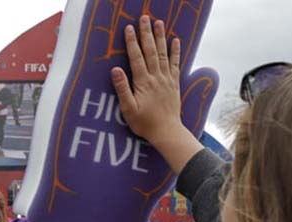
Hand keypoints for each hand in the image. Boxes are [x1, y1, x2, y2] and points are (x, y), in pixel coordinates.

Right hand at [112, 18, 182, 143]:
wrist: (167, 132)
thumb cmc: (144, 123)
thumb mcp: (128, 109)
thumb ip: (122, 89)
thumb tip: (115, 70)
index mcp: (143, 82)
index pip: (136, 57)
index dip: (132, 42)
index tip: (129, 28)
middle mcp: (156, 77)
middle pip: (151, 51)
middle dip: (146, 33)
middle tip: (144, 18)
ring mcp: (166, 79)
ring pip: (163, 54)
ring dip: (160, 37)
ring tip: (158, 23)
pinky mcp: (174, 83)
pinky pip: (175, 64)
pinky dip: (175, 51)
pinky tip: (175, 41)